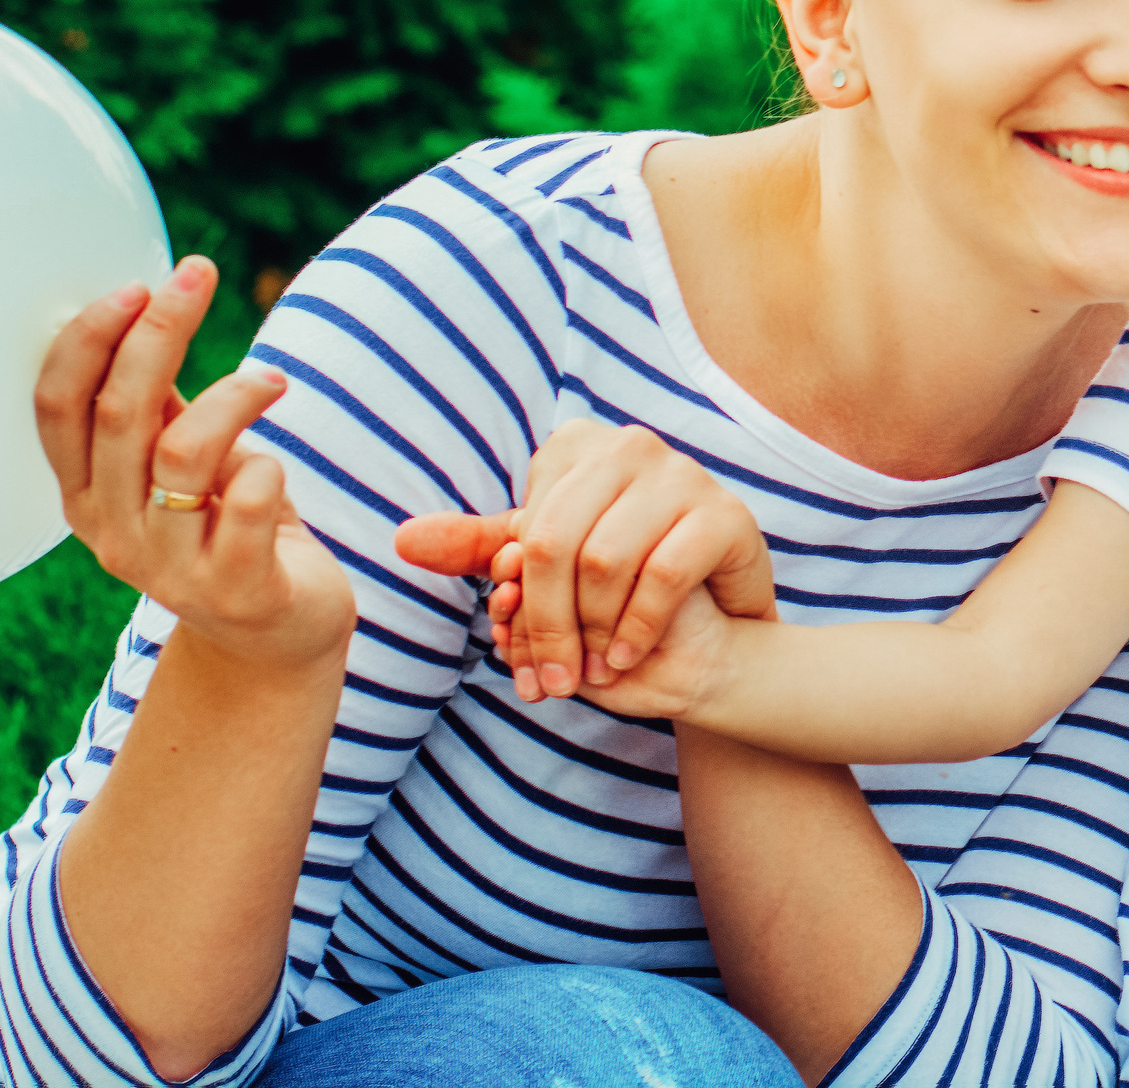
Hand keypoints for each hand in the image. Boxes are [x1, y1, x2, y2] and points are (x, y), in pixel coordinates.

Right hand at [35, 258, 354, 673]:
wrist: (277, 636)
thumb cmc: (231, 530)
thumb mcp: (184, 464)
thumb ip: (160, 407)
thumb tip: (144, 309)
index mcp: (86, 494)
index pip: (57, 407)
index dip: (88, 340)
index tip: (137, 285)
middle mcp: (112, 532)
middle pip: (119, 414)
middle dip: (158, 332)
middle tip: (199, 275)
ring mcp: (169, 567)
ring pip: (182, 453)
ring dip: (232, 395)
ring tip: (273, 380)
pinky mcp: (235, 589)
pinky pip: (246, 504)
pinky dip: (265, 466)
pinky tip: (275, 465)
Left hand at [395, 419, 773, 702]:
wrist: (715, 612)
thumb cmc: (621, 579)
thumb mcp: (550, 560)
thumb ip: (482, 548)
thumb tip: (403, 539)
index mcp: (577, 448)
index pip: (523, 531)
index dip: (518, 602)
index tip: (518, 650)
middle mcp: (630, 446)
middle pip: (554, 545)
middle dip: (546, 627)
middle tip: (549, 683)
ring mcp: (684, 475)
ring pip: (607, 561)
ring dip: (592, 632)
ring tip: (592, 669)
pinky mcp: (725, 514)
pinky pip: (664, 576)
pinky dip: (636, 628)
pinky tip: (626, 656)